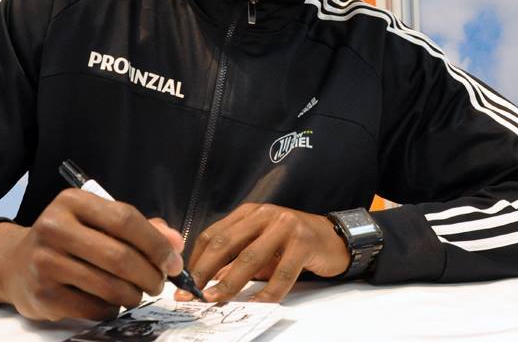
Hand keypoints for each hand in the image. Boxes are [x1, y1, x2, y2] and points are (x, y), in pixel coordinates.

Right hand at [0, 189, 183, 320]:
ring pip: (109, 285)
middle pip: (120, 255)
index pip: (125, 219)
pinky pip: (94, 308)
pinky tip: (112, 302)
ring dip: (135, 294)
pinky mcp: (43, 295)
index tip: (173, 260)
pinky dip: (113, 308)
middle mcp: (54, 227)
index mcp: (72, 202)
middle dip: (150, 274)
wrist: (15, 264)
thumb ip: (140, 228)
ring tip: (138, 292)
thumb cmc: (69, 239)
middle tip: (160, 282)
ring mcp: (45, 262)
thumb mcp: (99, 222)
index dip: (156, 243)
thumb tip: (175, 244)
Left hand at [176, 203, 349, 302]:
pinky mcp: (303, 242)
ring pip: (249, 258)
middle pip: (225, 243)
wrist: (334, 238)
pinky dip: (266, 293)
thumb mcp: (261, 246)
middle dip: (205, 271)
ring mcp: (285, 226)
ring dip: (229, 283)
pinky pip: (281, 273)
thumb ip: (236, 259)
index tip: (184, 282)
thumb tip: (206, 282)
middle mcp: (264, 214)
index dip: (196, 259)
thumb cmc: (293, 243)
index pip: (213, 234)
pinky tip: (256, 304)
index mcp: (249, 212)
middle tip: (192, 294)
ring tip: (215, 299)